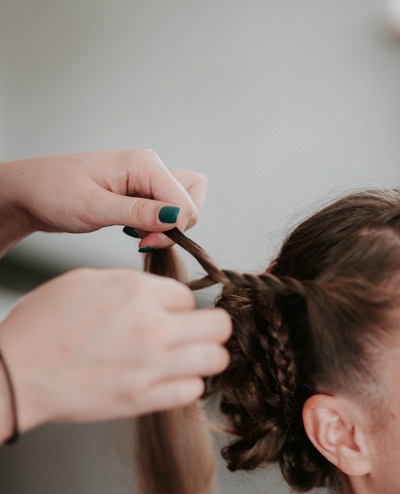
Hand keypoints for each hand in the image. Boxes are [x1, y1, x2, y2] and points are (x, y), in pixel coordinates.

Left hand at [0, 150, 207, 252]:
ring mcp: (146, 180)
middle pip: (192, 198)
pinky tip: (133, 230)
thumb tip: (177, 218)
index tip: (146, 242)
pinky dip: (158, 225)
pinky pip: (167, 209)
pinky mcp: (141, 193)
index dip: (174, 227)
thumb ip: (139, 213)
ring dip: (169, 226)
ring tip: (138, 234)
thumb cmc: (52, 193)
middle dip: (178, 225)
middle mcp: (150, 167)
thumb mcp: (94, 207)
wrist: (27, 193)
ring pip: (183, 204)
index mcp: (143, 163)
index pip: (185, 201)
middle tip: (147, 239)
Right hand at [0, 267, 230, 436]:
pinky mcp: (145, 398)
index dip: (178, 306)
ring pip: (216, 359)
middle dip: (208, 329)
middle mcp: (152, 327)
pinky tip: (168, 380)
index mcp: (136, 292)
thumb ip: (132, 285)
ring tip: (185, 359)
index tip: (166, 315)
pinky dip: (186, 385)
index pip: (189, 295)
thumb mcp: (85, 283)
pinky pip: (194, 390)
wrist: (16, 374)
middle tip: (193, 335)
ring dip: (205, 358)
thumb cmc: (42, 328)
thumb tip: (163, 294)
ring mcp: (152, 365)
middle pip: (219, 326)